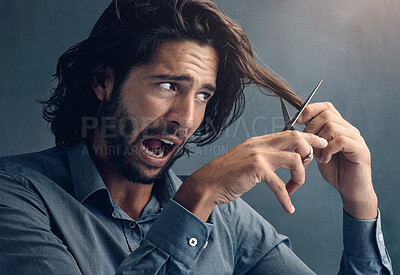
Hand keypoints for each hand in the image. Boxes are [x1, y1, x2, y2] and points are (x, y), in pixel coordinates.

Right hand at [173, 131, 327, 221]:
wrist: (207, 183)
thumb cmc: (226, 175)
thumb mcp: (246, 159)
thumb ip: (264, 157)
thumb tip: (284, 161)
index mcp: (258, 141)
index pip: (288, 133)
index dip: (306, 137)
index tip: (318, 143)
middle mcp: (260, 144)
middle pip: (295, 137)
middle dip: (312, 146)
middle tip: (319, 159)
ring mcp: (259, 155)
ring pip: (295, 159)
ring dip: (300, 177)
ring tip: (294, 189)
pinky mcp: (257, 169)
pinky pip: (280, 185)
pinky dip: (286, 198)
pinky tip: (288, 207)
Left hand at [297, 102, 377, 218]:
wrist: (350, 190)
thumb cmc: (334, 170)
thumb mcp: (317, 150)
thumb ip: (311, 138)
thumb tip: (296, 126)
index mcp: (339, 127)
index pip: (325, 107)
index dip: (310, 110)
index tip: (298, 121)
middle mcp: (349, 129)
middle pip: (327, 114)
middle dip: (311, 129)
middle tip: (309, 146)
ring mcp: (356, 138)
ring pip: (332, 126)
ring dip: (319, 142)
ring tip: (319, 156)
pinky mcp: (361, 150)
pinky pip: (341, 140)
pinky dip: (329, 149)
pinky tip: (326, 159)